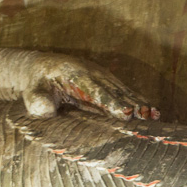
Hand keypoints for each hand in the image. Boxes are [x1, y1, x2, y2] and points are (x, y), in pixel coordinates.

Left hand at [24, 56, 160, 120]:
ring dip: (139, 103)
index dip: (111, 102)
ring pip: (123, 91)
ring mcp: (101, 76)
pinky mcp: (106, 82)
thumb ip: (38, 101)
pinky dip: (138, 101)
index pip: (95, 89)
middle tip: (146, 117)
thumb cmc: (36, 85)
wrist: (40, 68)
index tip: (124, 113)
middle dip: (131, 104)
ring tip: (154, 116)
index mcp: (75, 74)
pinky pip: (124, 92)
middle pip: (115, 90)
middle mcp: (92, 72)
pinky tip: (153, 112)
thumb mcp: (31, 93)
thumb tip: (46, 110)